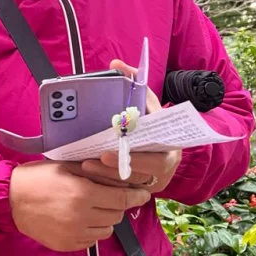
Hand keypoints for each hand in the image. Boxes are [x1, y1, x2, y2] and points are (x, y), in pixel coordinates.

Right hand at [10, 161, 150, 251]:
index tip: (144, 194)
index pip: (121, 199)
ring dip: (104, 219)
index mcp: (83, 194)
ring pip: (106, 230)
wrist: (9, 199)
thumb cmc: (37, 177)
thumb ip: (93, 172)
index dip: (136, 197)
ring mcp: (74, 234)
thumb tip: (121, 176)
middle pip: (116, 216)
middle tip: (108, 197)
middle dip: (116, 206)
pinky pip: (90, 240)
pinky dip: (90, 230)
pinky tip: (78, 219)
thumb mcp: (65, 167)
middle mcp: (81, 217)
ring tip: (91, 209)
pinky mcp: (66, 245)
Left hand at [77, 59, 181, 192]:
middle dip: (117, 168)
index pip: (158, 158)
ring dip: (106, 177)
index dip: (138, 157)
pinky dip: (104, 183)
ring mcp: (152, 181)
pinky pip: (122, 191)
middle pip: (141, 174)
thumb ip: (136, 83)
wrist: (158, 141)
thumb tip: (117, 64)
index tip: (116, 149)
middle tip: (96, 158)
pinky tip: (86, 175)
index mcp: (170, 148)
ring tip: (85, 165)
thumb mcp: (146, 102)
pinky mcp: (138, 189)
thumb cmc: (150, 121)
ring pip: (129, 185)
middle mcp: (164, 168)